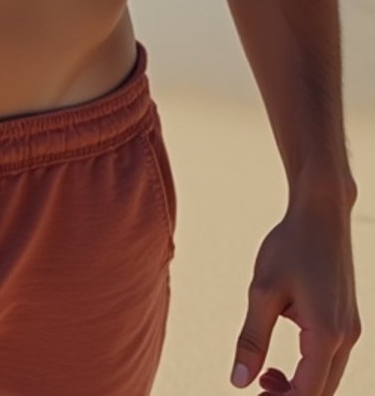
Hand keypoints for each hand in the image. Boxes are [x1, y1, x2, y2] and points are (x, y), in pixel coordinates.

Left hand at [231, 195, 360, 393]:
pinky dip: (310, 371)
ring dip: (300, 387)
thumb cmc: (289, 246)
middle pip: (322, 392)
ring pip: (329, 379)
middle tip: (256, 390)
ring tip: (266, 378)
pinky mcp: (347, 320)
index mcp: (326, 334)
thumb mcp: (262, 291)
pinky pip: (331, 361)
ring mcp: (351, 329)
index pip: (308, 394)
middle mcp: (346, 337)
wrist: (321, 212)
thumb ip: (252, 339)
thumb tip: (238, 381)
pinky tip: (283, 363)